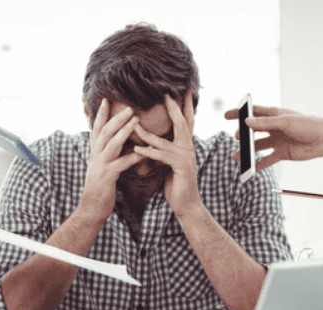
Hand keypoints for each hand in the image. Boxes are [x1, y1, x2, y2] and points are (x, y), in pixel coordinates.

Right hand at [79, 98, 144, 223]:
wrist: (91, 209)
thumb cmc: (100, 189)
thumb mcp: (100, 168)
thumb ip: (105, 155)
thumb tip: (113, 145)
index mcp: (94, 153)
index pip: (97, 129)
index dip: (101, 114)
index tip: (106, 99)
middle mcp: (95, 156)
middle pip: (105, 131)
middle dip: (116, 117)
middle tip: (129, 106)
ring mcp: (100, 165)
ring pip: (112, 143)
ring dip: (124, 130)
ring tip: (136, 120)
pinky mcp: (107, 176)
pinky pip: (122, 163)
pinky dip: (134, 156)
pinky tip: (144, 152)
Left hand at [133, 91, 200, 216]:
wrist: (186, 204)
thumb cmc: (176, 184)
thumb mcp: (169, 163)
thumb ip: (164, 150)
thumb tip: (153, 141)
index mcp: (186, 146)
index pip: (186, 121)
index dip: (184, 106)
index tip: (182, 91)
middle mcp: (188, 148)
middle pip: (182, 123)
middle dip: (174, 107)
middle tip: (166, 93)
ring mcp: (186, 157)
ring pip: (164, 141)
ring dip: (147, 133)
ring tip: (134, 124)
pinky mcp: (180, 167)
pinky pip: (161, 156)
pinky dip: (148, 152)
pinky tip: (137, 149)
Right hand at [224, 105, 322, 170]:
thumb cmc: (309, 125)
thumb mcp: (285, 122)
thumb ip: (265, 123)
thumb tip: (246, 123)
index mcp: (274, 115)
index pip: (253, 113)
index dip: (239, 113)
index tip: (226, 115)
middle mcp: (274, 128)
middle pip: (253, 131)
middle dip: (243, 134)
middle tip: (236, 137)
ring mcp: (277, 141)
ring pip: (258, 147)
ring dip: (247, 151)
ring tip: (236, 156)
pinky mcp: (282, 153)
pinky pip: (267, 160)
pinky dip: (259, 164)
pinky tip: (250, 168)